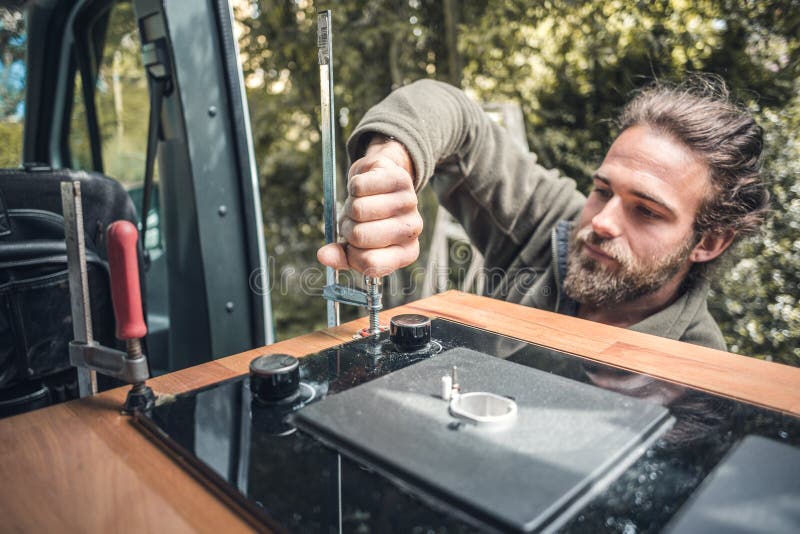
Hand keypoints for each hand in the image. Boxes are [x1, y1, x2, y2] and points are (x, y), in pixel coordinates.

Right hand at [317, 136, 421, 276]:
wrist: (384, 183)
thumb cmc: (370, 219)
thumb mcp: (356, 244)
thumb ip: (341, 256)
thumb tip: (323, 256)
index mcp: (407, 252)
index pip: (371, 264)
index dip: (352, 254)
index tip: (353, 245)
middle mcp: (413, 229)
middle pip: (360, 235)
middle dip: (348, 228)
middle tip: (356, 221)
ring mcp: (410, 202)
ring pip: (358, 209)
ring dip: (350, 206)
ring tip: (361, 203)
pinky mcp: (399, 178)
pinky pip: (359, 186)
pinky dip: (353, 187)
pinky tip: (365, 188)